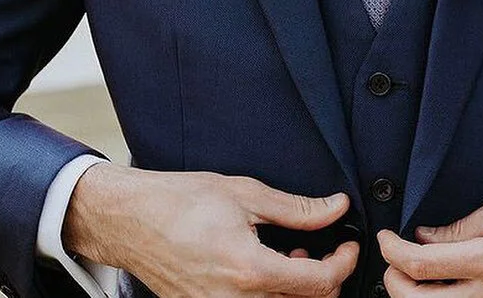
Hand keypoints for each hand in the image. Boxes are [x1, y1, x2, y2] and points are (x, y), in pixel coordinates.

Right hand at [62, 162, 359, 297]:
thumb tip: (336, 207)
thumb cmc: (182, 201)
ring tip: (287, 258)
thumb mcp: (246, 194)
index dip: (344, 263)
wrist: (133, 220)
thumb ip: (297, 209)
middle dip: (323, 279)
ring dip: (296, 290)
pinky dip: (269, 295)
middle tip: (319, 249)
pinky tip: (262, 270)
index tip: (350, 245)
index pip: (319, 284)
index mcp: (248, 270)